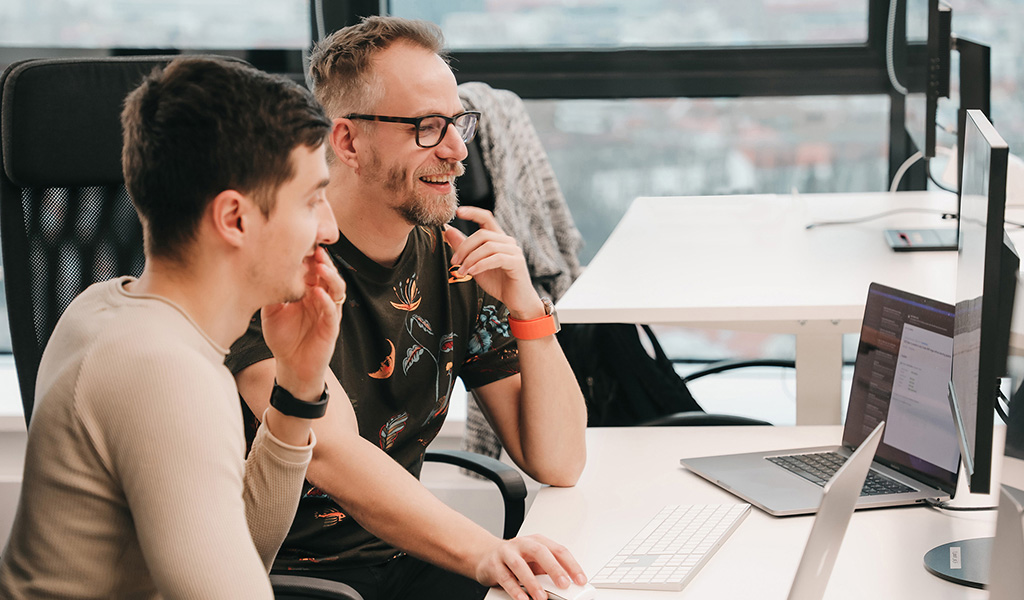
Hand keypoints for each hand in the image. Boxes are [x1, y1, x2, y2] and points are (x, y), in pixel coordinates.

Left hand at [262, 246, 345, 398]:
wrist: (291, 366)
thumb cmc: (283, 338)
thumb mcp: (271, 312)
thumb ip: (271, 293)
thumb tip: (260, 272)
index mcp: (308, 291)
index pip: (313, 268)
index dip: (309, 256)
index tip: (300, 241)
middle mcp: (321, 298)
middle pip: (327, 273)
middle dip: (323, 260)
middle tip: (313, 247)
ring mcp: (328, 312)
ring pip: (336, 288)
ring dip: (330, 276)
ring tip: (320, 266)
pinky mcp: (331, 328)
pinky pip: (332, 311)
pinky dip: (326, 301)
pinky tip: (316, 293)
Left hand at [444, 207, 543, 319]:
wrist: (516, 301)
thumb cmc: (497, 282)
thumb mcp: (474, 264)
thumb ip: (463, 247)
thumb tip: (448, 230)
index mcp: (498, 239)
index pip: (486, 218)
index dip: (473, 212)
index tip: (458, 212)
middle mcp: (507, 241)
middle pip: (482, 234)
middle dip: (464, 247)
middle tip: (453, 261)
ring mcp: (514, 251)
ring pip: (488, 246)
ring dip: (470, 259)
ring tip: (462, 271)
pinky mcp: (517, 262)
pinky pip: (496, 258)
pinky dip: (481, 265)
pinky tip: (472, 272)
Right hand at [474, 535, 586, 599]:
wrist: (486, 554)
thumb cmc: (515, 558)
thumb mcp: (534, 561)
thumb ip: (549, 569)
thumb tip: (568, 583)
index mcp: (537, 541)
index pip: (558, 550)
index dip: (571, 565)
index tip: (580, 580)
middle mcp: (523, 544)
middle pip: (540, 552)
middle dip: (554, 569)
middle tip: (564, 585)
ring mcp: (507, 553)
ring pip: (520, 565)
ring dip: (532, 583)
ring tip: (542, 597)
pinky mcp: (494, 565)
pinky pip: (505, 578)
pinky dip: (515, 590)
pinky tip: (523, 599)